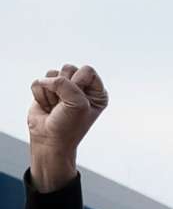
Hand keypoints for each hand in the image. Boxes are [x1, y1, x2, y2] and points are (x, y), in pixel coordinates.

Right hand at [27, 64, 106, 192]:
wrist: (50, 140)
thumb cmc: (68, 126)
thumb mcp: (77, 103)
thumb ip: (64, 83)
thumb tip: (46, 79)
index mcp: (97, 92)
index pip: (87, 70)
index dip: (78, 82)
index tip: (78, 99)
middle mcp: (81, 88)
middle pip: (68, 68)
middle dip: (63, 87)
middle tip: (64, 105)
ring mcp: (63, 88)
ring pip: (52, 73)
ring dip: (51, 93)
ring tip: (56, 107)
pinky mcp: (46, 90)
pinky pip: (39, 82)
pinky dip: (40, 96)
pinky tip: (47, 107)